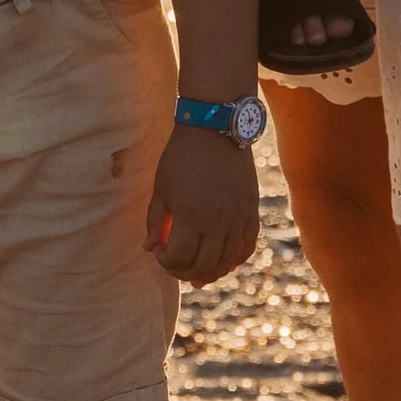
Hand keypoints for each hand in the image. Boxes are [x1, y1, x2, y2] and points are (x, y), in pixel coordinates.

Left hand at [145, 125, 259, 282]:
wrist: (215, 129)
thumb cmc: (181, 156)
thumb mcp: (161, 188)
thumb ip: (154, 221)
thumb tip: (149, 248)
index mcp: (191, 216)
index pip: (179, 258)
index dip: (165, 262)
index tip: (158, 251)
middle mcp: (217, 222)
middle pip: (203, 266)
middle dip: (184, 272)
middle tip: (174, 264)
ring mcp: (238, 218)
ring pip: (226, 262)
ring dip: (210, 272)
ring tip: (197, 271)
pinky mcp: (251, 211)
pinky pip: (247, 247)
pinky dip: (235, 260)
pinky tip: (223, 262)